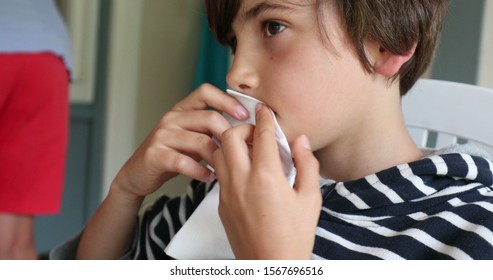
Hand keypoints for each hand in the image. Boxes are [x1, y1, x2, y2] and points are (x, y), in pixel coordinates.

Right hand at [113, 84, 248, 198]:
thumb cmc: (170, 154)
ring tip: (226, 168)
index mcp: (182, 110)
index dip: (227, 100)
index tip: (244, 115)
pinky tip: (208, 177)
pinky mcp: (156, 155)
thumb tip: (243, 130)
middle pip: (209, 118)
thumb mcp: (190, 136)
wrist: (138, 173)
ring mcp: (162, 136)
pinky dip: (200, 172)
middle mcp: (171, 119)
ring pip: (200, 141)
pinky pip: (184, 162)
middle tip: (241, 149)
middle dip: (229, 134)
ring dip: (217, 157)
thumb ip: (210, 130)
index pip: (205, 91)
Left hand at [213, 104, 321, 258]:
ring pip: (217, 153)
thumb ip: (306, 164)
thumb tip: (301, 141)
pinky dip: (227, 163)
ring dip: (230, 145)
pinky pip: (218, 173)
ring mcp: (227, 192)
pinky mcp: (220, 204)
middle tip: (256, 134)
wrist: (270, 265)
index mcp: (267, 177)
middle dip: (242, 127)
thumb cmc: (293, 237)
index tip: (265, 110)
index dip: (264, 117)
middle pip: (230, 137)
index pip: (262, 134)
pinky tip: (243, 171)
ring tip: (248, 151)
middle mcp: (242, 180)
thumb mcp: (310, 199)